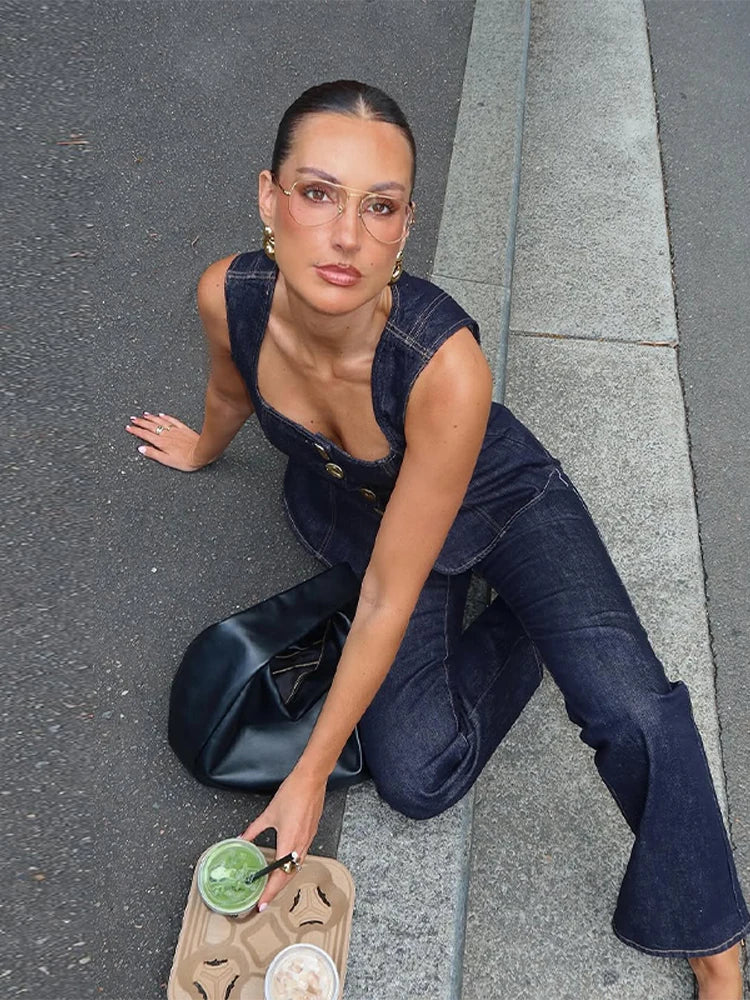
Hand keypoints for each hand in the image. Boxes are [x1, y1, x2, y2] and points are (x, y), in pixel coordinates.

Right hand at [125, 411, 202, 471]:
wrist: (201, 453)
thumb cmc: (185, 460)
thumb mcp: (166, 461)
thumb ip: (153, 453)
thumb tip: (141, 448)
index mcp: (161, 442)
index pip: (145, 435)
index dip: (136, 431)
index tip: (128, 428)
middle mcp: (166, 434)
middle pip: (150, 426)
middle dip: (140, 422)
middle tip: (132, 419)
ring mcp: (175, 430)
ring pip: (160, 421)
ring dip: (151, 418)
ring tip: (144, 415)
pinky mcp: (183, 429)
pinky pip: (172, 420)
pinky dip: (165, 417)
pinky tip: (161, 415)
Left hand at [239, 768, 326, 910]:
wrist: (311, 781)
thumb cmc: (292, 794)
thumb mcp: (269, 814)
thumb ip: (254, 830)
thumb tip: (242, 838)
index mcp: (288, 843)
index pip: (278, 877)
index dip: (269, 893)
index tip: (261, 904)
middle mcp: (300, 846)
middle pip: (289, 876)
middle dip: (276, 890)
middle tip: (264, 899)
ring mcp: (308, 840)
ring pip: (296, 868)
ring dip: (284, 879)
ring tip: (272, 885)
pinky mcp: (311, 834)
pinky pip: (301, 857)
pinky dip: (292, 866)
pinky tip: (285, 864)